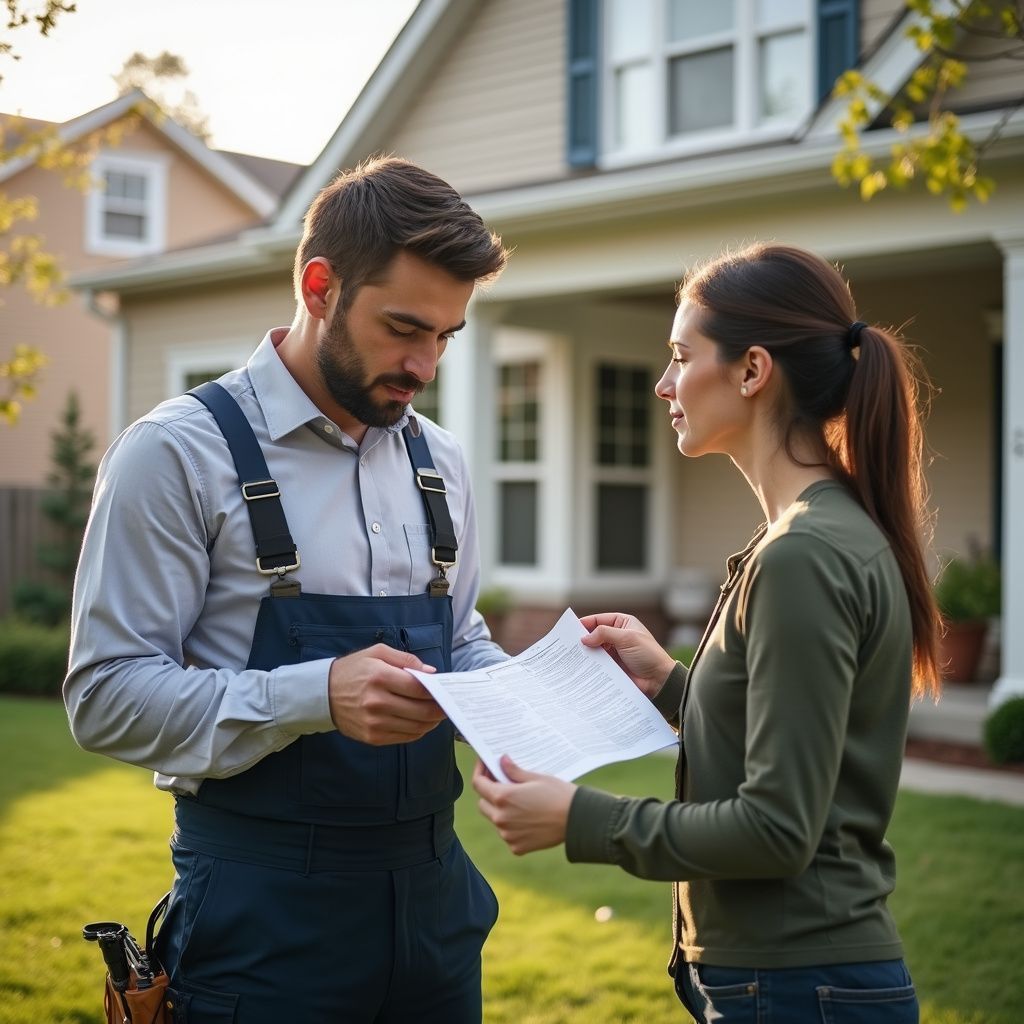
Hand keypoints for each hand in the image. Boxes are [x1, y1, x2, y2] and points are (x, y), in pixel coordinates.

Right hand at [327, 644, 445, 744]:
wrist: (322, 694)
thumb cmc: (353, 670)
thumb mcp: (376, 653)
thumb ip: (406, 659)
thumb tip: (431, 672)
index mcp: (380, 677)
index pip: (419, 689)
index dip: (436, 691)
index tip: (445, 690)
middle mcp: (377, 702)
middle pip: (421, 711)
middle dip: (439, 709)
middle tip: (446, 705)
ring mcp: (375, 723)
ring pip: (416, 727)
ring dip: (431, 722)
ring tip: (437, 715)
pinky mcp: (372, 737)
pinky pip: (405, 738)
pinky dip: (418, 731)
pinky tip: (421, 723)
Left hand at [472, 756, 575, 854]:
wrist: (577, 820)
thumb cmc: (558, 794)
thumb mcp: (535, 777)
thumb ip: (513, 771)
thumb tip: (501, 761)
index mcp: (503, 797)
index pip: (478, 784)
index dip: (480, 772)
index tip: (485, 765)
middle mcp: (501, 818)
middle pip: (483, 803)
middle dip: (489, 792)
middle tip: (501, 782)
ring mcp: (508, 835)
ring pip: (495, 820)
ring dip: (500, 809)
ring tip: (518, 801)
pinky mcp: (517, 847)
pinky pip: (507, 834)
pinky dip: (512, 826)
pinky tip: (527, 817)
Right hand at [579, 612, 676, 697]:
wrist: (659, 680)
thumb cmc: (648, 655)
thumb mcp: (627, 638)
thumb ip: (604, 634)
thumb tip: (584, 638)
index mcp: (622, 623)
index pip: (599, 619)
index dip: (585, 623)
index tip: (570, 630)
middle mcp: (617, 636)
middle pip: (594, 635)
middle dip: (583, 639)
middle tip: (567, 644)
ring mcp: (614, 652)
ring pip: (594, 650)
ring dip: (585, 653)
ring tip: (571, 657)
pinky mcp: (612, 667)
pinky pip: (597, 663)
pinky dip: (589, 664)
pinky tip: (580, 667)